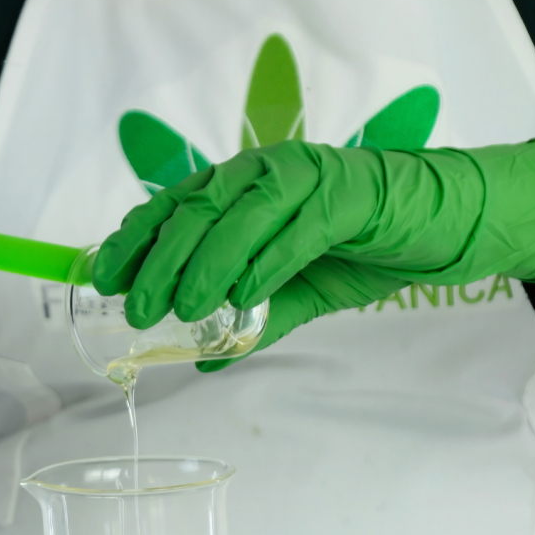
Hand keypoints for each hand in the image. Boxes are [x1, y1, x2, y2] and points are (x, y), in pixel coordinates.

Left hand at [92, 139, 534, 352]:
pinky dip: (263, 266)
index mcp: (238, 187)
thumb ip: (249, 321)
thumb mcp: (290, 290)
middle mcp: (260, 173)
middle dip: (157, 263)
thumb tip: (203, 362)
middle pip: (192, 214)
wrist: (429, 224)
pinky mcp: (340, 197)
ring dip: (203, 266)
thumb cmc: (353, 247)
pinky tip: (242, 298)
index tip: (105, 278)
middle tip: (137, 309)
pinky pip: (291, 233)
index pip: (170, 208)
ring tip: (184, 311)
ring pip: (235, 219)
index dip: (134, 241)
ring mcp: (300, 179)